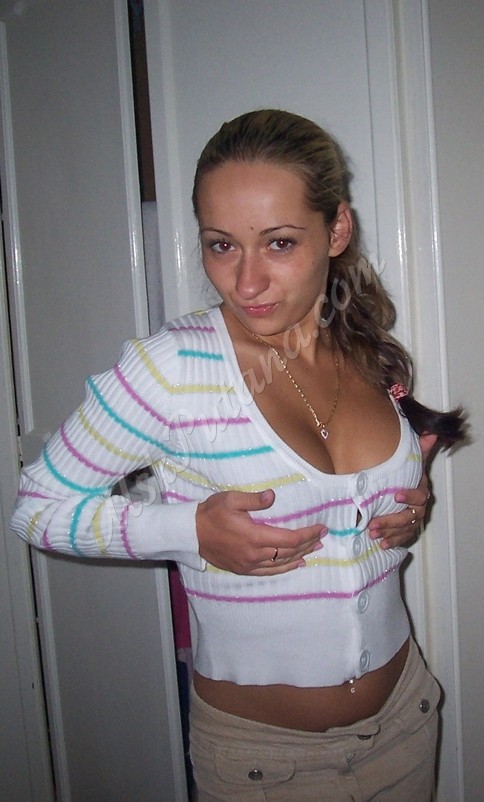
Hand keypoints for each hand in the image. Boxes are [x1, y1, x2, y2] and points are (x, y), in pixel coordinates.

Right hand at [196, 489, 326, 574]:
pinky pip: (269, 572)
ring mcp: (249, 564)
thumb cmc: (211, 513)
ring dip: (300, 556)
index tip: (320, 528)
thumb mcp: (231, 500)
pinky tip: (295, 564)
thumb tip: (272, 496)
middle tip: (321, 536)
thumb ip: (253, 500)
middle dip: (307, 544)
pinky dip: (285, 568)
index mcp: (254, 536)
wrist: (191, 533)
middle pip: (289, 552)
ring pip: (281, 564)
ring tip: (314, 550)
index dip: (308, 534)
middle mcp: (254, 554)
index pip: (289, 539)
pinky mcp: (243, 569)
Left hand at [368, 433, 436, 548]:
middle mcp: (419, 508)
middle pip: (408, 517)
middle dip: (391, 521)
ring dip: (388, 533)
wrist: (401, 489)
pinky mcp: (407, 530)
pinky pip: (402, 538)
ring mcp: (413, 520)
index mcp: (421, 491)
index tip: (395, 496)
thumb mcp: (411, 462)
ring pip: (404, 529)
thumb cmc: (404, 474)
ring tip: (372, 534)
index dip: (409, 496)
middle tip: (372, 523)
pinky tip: (382, 545)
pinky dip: (393, 542)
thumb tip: (431, 434)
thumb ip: (419, 450)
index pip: (419, 495)